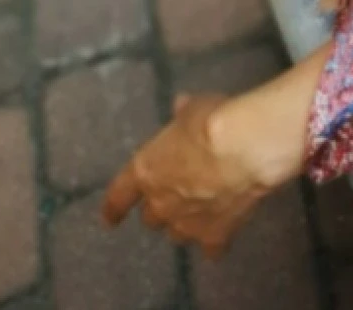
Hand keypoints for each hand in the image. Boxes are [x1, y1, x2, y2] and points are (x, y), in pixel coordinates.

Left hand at [102, 93, 270, 258]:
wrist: (243, 148)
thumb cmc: (212, 122)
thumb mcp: (193, 108)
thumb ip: (184, 115)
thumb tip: (181, 106)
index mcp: (146, 170)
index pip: (120, 195)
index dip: (114, 207)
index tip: (109, 219)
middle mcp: (160, 203)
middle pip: (151, 217)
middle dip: (161, 207)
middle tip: (178, 193)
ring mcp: (187, 224)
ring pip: (177, 233)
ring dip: (185, 223)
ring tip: (201, 211)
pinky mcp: (214, 235)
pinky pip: (210, 247)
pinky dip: (214, 242)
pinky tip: (221, 235)